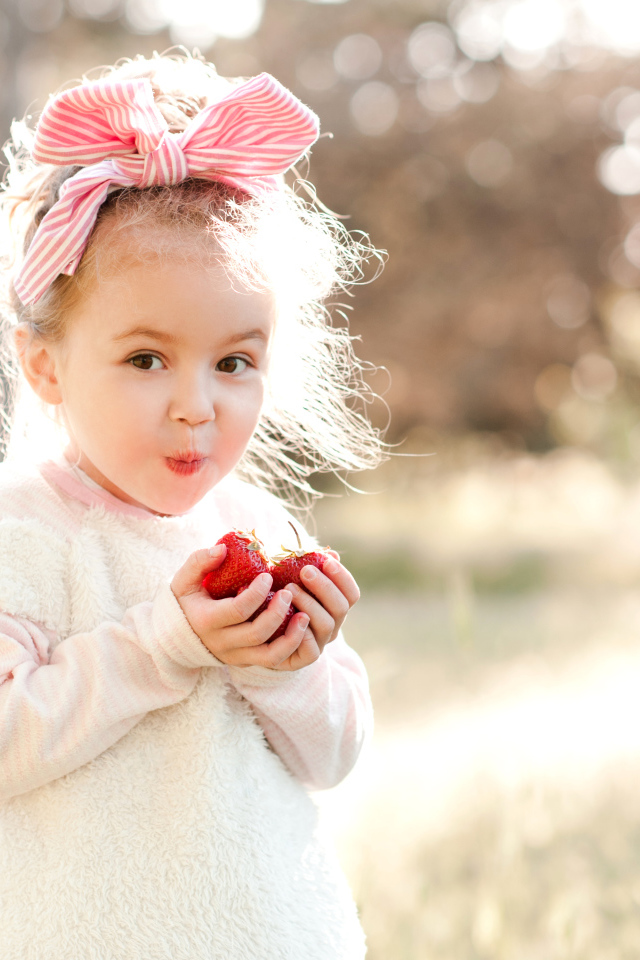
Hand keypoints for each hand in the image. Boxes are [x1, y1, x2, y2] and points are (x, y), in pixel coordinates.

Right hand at [170, 545, 320, 670]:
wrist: (176, 637)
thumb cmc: (185, 602)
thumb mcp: (184, 580)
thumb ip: (199, 561)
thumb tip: (223, 549)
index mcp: (207, 621)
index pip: (238, 610)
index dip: (257, 593)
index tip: (267, 576)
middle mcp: (221, 643)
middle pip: (257, 634)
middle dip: (277, 612)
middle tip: (289, 592)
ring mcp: (235, 657)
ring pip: (269, 656)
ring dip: (291, 637)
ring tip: (304, 615)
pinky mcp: (246, 663)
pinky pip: (272, 661)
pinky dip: (290, 647)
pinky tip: (301, 628)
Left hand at [284, 555, 359, 657]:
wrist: (256, 635)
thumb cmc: (277, 600)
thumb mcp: (292, 580)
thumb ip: (310, 568)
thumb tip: (330, 553)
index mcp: (334, 607)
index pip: (351, 594)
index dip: (343, 578)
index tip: (327, 561)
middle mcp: (332, 626)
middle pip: (340, 608)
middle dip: (324, 587)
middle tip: (305, 571)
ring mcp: (319, 643)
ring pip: (326, 625)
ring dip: (309, 604)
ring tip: (288, 589)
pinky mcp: (302, 659)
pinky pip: (311, 652)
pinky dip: (302, 634)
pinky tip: (290, 618)